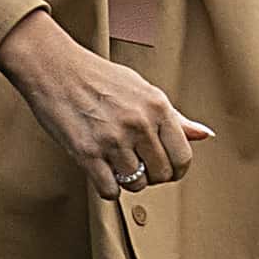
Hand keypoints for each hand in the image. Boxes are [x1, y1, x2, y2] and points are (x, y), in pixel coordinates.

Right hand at [0, 8, 210, 200]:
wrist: (54, 68)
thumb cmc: (99, 77)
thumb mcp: (143, 89)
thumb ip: (174, 117)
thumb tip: (204, 135)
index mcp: (157, 107)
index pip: (183, 157)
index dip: (176, 169)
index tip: (165, 168)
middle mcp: (139, 124)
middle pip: (161, 175)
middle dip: (151, 176)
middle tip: (137, 164)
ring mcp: (113, 139)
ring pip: (136, 185)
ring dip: (127, 180)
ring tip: (116, 162)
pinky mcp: (86, 153)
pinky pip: (110, 190)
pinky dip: (108, 187)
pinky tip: (101, 170)